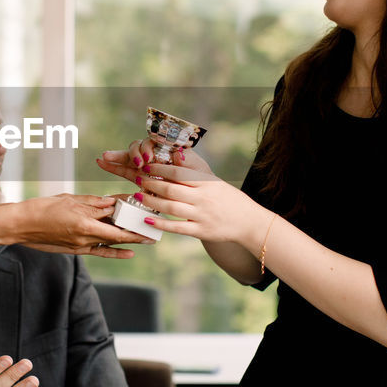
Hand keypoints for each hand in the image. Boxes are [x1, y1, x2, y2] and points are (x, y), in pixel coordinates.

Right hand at [0, 194, 151, 257]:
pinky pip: (100, 251)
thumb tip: (113, 202)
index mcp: (84, 223)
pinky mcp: (76, 250)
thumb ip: (94, 203)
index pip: (116, 222)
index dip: (133, 220)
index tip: (147, 215)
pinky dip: (114, 252)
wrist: (21, 225)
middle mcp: (85, 238)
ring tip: (146, 238)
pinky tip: (128, 252)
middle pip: (117, 234)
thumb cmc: (43, 208)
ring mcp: (80, 246)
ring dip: (128, 240)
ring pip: (110, 242)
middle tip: (153, 229)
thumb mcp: (71, 200)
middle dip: (136, 232)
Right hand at [97, 138, 212, 186]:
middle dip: (134, 153)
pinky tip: (101, 162)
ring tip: (110, 160)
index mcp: (167, 149)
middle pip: (137, 146)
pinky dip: (112, 165)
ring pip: (128, 156)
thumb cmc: (200, 180)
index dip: (146, 148)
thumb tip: (179, 152)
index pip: (151, 142)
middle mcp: (154, 154)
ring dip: (118, 156)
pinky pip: (123, 169)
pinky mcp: (138, 176)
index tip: (148, 159)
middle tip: (139, 164)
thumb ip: (189, 162)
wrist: (199, 197)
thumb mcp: (198, 171)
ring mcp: (145, 165)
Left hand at [101, 160, 264, 245]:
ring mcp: (202, 216)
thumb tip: (175, 156)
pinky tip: (147, 219)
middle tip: (138, 179)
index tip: (147, 166)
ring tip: (139, 196)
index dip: (161, 169)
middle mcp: (204, 198)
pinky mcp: (201, 231)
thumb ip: (195, 173)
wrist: (249, 222)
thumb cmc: (228, 199)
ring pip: (171, 207)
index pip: (180, 173)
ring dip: (152, 201)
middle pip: (171, 189)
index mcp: (207, 183)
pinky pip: (176, 227)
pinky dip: (160, 223)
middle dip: (151, 183)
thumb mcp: (215, 182)